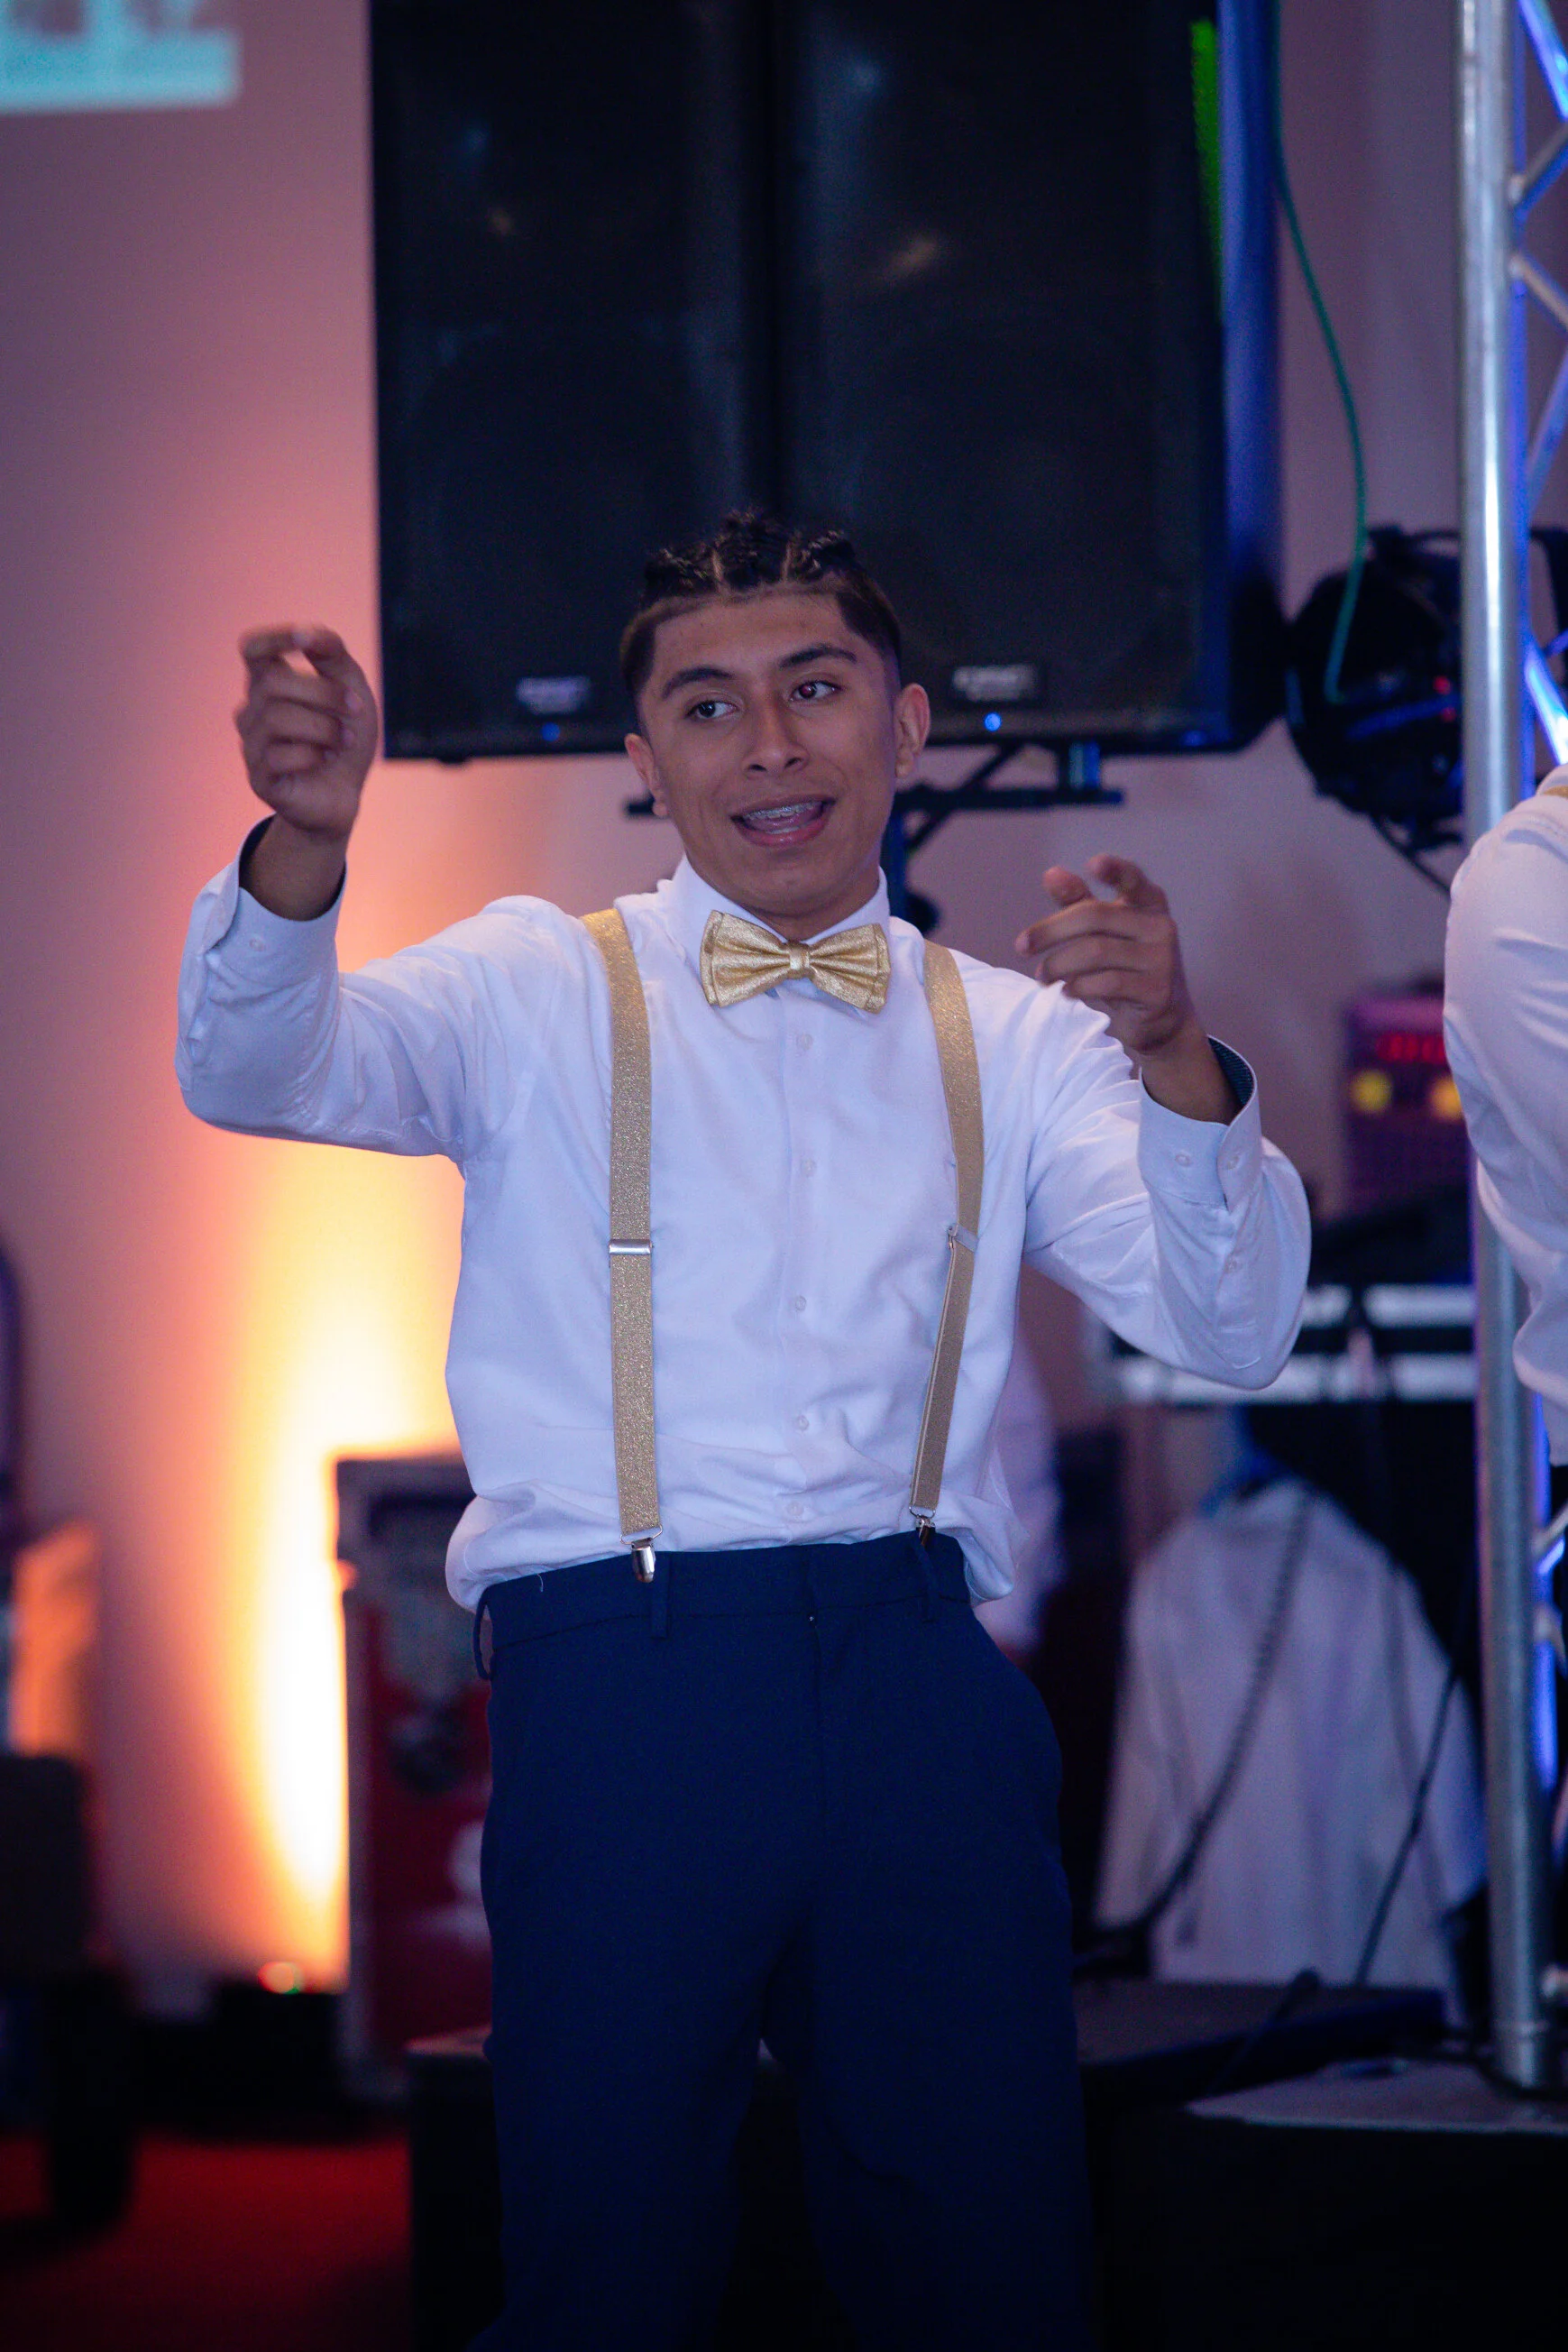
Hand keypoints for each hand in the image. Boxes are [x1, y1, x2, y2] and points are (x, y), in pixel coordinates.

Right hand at [234, 626, 377, 917]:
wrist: (344, 797)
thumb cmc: (343, 738)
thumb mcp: (352, 691)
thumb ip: (334, 657)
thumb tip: (311, 633)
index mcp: (270, 683)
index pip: (254, 649)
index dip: (275, 638)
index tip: (307, 638)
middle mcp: (252, 710)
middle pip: (274, 682)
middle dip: (323, 692)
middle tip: (357, 708)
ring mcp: (251, 744)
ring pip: (277, 717)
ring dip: (324, 726)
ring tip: (346, 739)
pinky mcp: (259, 778)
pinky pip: (279, 755)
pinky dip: (314, 755)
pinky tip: (326, 761)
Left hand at [1015, 854, 1235, 1121]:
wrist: (1162, 1021)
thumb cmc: (1125, 969)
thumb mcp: (1103, 934)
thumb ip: (1079, 904)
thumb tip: (1051, 874)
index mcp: (1149, 904)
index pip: (1133, 879)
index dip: (1114, 869)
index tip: (1092, 864)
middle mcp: (1161, 926)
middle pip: (1094, 916)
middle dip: (1050, 930)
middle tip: (1022, 947)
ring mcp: (1162, 958)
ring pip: (1095, 951)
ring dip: (1058, 964)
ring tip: (1043, 976)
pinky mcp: (1156, 990)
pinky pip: (1106, 983)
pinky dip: (1078, 987)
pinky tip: (1066, 992)